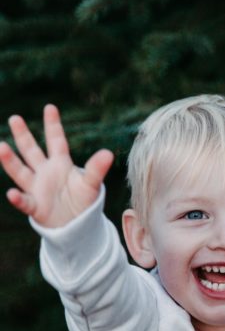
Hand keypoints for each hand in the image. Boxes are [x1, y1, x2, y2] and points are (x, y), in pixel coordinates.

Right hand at [0, 104, 112, 227]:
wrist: (77, 223)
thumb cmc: (83, 200)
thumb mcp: (92, 184)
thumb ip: (96, 169)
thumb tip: (108, 153)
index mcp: (61, 164)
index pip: (56, 141)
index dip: (53, 125)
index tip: (50, 107)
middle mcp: (45, 172)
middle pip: (31, 151)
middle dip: (23, 136)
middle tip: (15, 118)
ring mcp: (37, 188)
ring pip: (21, 171)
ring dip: (10, 160)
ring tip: (1, 146)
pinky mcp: (35, 206)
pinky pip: (25, 201)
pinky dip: (18, 198)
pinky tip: (12, 194)